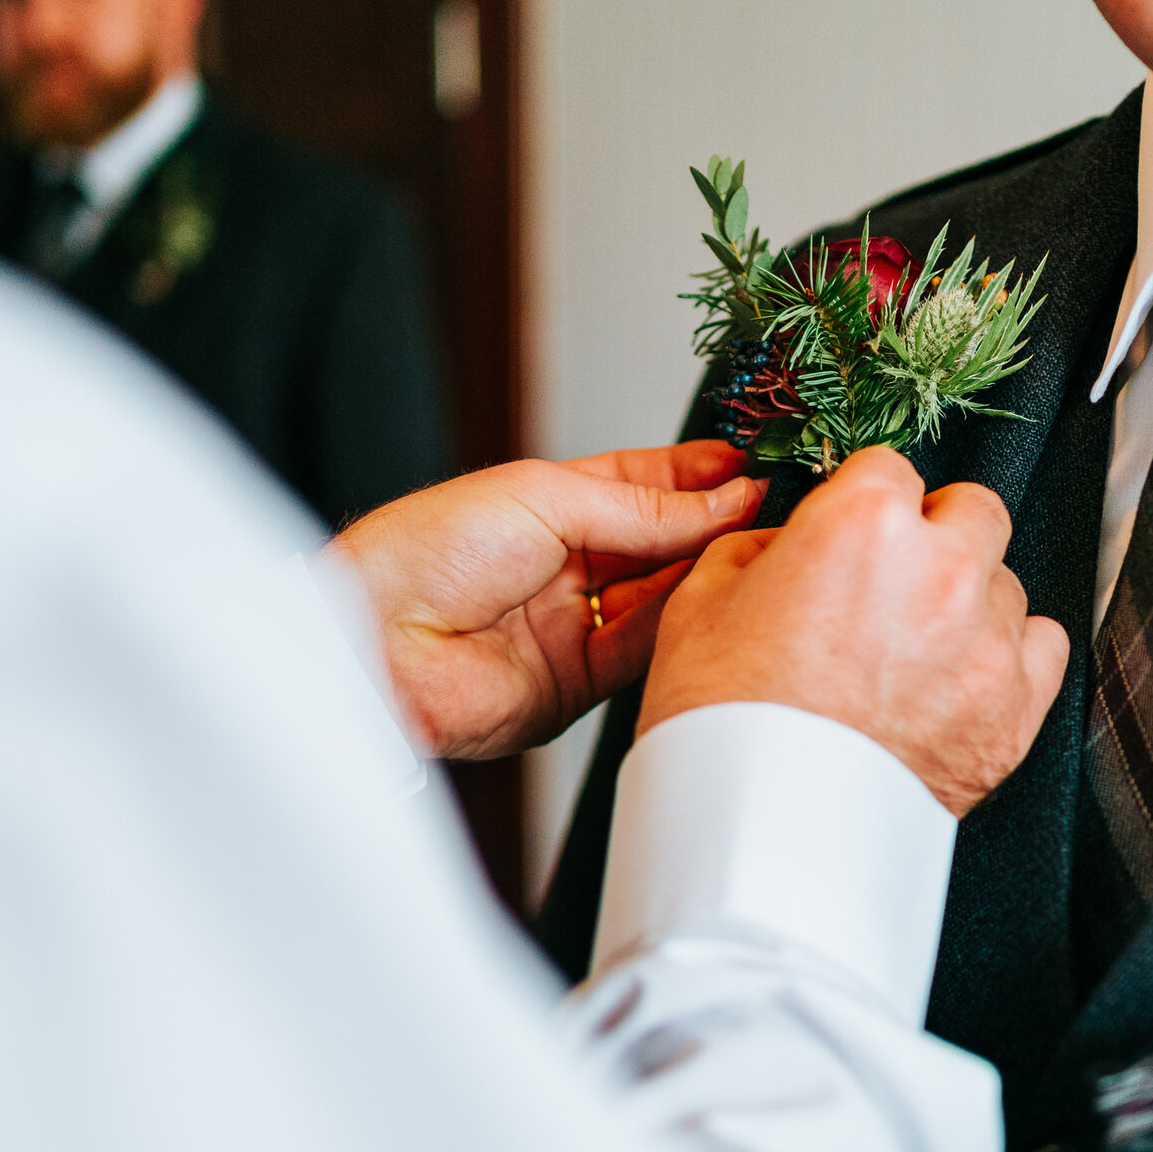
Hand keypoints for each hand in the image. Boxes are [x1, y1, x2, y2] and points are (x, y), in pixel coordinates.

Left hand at [332, 443, 763, 760]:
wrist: (374, 642)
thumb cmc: (427, 551)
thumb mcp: (546, 498)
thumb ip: (643, 508)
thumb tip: (726, 499)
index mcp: (550, 506)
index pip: (646, 486)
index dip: (702, 477)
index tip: (757, 466)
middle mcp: (568, 566)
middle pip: (664, 543)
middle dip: (719, 524)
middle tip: (778, 506)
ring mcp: (575, 626)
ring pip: (664, 599)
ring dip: (711, 574)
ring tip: (765, 546)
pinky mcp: (578, 685)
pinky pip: (646, 653)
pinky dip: (685, 627)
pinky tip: (722, 597)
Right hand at [639, 448, 1069, 815]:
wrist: (758, 827)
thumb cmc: (724, 722)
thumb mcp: (704, 600)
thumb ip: (760, 548)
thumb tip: (789, 543)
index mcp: (865, 523)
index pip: (891, 466)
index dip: (866, 497)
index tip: (857, 527)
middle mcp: (941, 570)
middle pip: (973, 510)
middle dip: (937, 532)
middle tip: (894, 579)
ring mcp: (987, 641)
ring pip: (1007, 582)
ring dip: (970, 602)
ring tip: (914, 649)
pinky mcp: (1015, 709)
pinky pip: (1044, 646)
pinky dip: (1011, 655)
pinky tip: (963, 676)